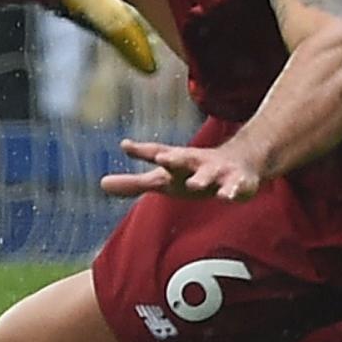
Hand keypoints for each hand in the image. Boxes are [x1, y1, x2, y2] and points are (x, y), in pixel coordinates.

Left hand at [100, 138, 261, 202]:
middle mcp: (196, 163)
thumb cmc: (192, 173)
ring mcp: (217, 172)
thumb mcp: (164, 180)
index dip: (142, 152)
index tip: (125, 146)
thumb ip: (134, 183)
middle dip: (174, 159)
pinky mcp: (236, 183)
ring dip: (202, 179)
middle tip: (162, 158)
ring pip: (209, 175)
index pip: (158, 154)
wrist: (239, 163)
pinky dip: (232, 191)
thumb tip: (101, 184)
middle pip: (183, 160)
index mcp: (178, 162)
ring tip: (195, 185)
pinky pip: (235, 188)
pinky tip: (228, 196)